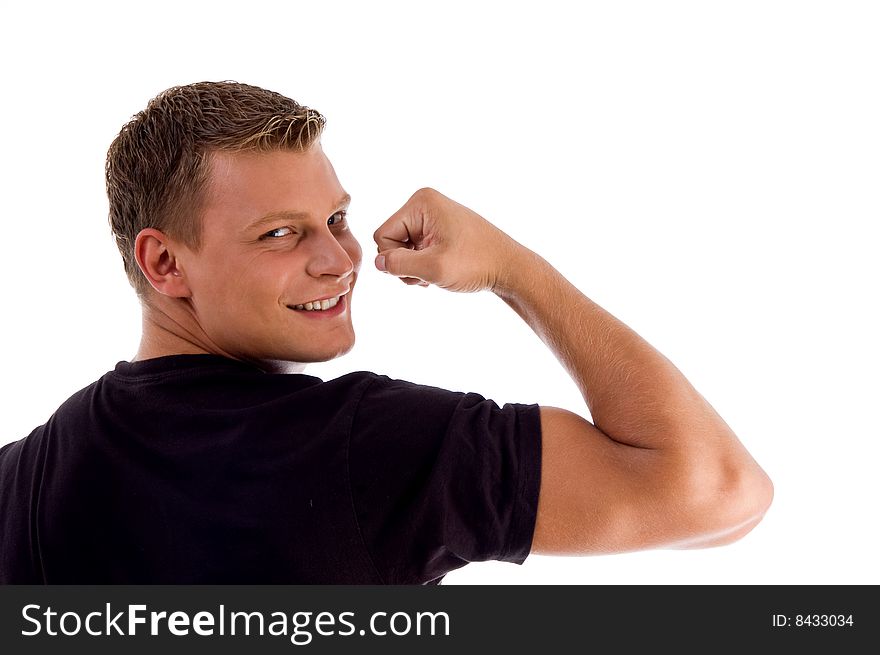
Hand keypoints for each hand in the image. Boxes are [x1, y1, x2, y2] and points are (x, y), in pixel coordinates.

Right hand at [372, 188, 520, 292]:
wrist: (509, 268)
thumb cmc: (477, 264)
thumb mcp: (434, 268)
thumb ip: (399, 264)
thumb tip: (377, 263)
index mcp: (421, 203)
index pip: (382, 235)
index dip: (395, 259)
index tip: (420, 269)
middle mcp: (425, 204)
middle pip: (390, 241)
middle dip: (405, 263)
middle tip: (429, 275)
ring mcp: (432, 217)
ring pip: (402, 249)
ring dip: (414, 268)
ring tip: (437, 274)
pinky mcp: (439, 230)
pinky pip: (416, 249)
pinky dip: (424, 265)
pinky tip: (441, 271)